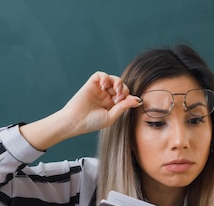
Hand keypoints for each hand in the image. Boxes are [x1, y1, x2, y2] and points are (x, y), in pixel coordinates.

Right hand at [19, 71, 140, 150]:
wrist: (75, 121)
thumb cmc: (91, 122)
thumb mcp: (111, 116)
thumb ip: (123, 106)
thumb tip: (138, 100)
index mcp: (112, 105)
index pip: (125, 96)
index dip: (128, 96)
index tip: (128, 101)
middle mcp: (106, 96)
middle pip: (121, 86)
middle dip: (123, 90)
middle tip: (118, 98)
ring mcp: (99, 89)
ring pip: (113, 79)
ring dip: (117, 82)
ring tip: (115, 90)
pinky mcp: (91, 84)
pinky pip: (100, 75)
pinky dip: (105, 77)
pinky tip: (104, 85)